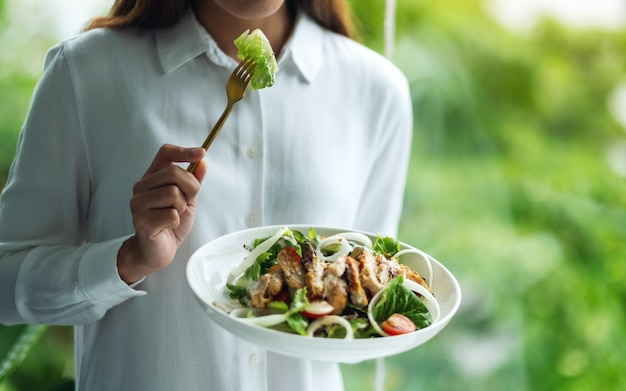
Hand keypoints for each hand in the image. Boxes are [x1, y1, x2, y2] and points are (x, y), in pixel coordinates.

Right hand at [117, 144, 206, 283]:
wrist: (157, 251)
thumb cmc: (170, 224)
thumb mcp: (187, 200)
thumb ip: (193, 182)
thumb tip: (202, 162)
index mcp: (152, 178)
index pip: (165, 153)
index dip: (184, 151)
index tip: (201, 152)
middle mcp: (141, 187)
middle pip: (174, 172)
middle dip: (190, 188)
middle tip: (187, 202)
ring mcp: (138, 203)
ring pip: (173, 193)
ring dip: (181, 207)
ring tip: (174, 216)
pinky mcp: (141, 221)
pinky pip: (171, 214)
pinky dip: (176, 222)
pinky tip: (168, 226)